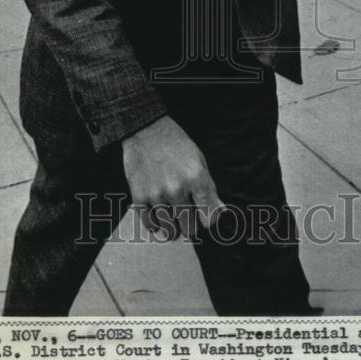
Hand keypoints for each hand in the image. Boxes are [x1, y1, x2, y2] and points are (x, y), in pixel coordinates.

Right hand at [122, 116, 224, 239]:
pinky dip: (155, 223)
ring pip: (169, 230)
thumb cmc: (176, 145)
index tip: (203, 215)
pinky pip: (150, 225)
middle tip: (185, 213)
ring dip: (172, 225)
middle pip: (189, 229)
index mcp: (196, 178)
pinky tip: (157, 212)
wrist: (147, 129)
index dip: (207, 219)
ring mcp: (156, 194)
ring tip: (171, 212)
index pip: (209, 220)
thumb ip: (209, 190)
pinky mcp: (138, 196)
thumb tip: (221, 214)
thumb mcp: (199, 162)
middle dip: (189, 224)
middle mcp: (177, 188)